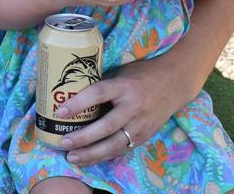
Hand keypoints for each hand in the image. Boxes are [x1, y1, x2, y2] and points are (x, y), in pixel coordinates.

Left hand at [56, 58, 179, 165]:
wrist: (174, 83)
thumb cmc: (140, 74)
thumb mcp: (119, 73)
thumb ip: (100, 85)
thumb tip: (70, 94)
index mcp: (124, 86)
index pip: (98, 94)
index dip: (78, 103)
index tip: (60, 112)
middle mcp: (133, 107)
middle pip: (106, 126)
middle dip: (84, 137)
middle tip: (64, 141)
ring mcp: (141, 125)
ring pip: (115, 144)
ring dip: (92, 154)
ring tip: (73, 157)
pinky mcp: (144, 136)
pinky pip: (122, 149)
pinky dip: (104, 156)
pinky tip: (89, 159)